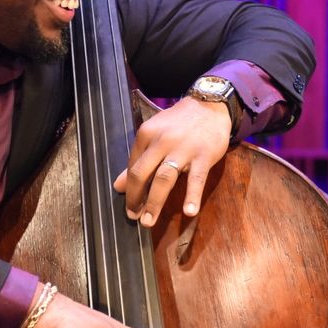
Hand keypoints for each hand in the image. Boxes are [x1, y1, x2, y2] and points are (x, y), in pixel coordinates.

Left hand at [113, 97, 231, 225]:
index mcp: (146, 135)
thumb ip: (137, 160)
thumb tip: (118, 186)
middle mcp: (161, 141)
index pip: (133, 167)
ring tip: (148, 221)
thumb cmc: (180, 123)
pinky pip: (196, 179)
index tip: (130, 206)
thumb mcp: (154, 135)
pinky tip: (189, 212)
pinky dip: (192, 196)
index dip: (130, 189)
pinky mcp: (203, 156)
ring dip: (154, 202)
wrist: (210, 106)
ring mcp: (183, 149)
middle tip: (134, 217)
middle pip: (142, 174)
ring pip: (164, 179)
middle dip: (135, 199)